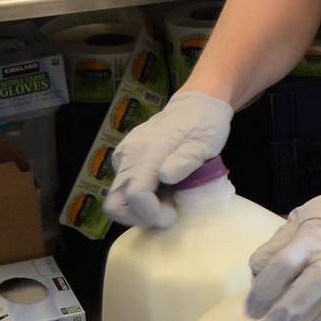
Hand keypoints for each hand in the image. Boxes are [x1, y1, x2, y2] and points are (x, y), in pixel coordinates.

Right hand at [103, 90, 234, 228]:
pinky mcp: (124, 158)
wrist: (197, 104)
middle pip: (115, 202)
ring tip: (168, 201)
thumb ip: (185, 160)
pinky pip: (123, 187)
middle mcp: (128, 154)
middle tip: (168, 213)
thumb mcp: (205, 143)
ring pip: (117, 198)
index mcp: (148, 151)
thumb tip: (164, 176)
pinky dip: (139, 198)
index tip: (173, 215)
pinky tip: (162, 191)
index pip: (134, 194)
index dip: (150, 213)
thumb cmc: (205, 125)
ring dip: (139, 209)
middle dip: (139, 217)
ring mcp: (123, 156)